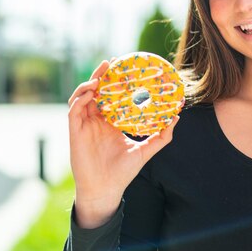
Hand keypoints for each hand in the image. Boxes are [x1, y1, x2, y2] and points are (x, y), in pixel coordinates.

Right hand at [68, 60, 177, 227]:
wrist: (107, 189)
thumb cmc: (124, 172)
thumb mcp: (146, 150)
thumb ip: (161, 136)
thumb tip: (177, 118)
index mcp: (110, 123)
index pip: (111, 97)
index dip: (115, 82)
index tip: (125, 67)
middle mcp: (96, 121)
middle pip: (96, 92)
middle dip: (102, 75)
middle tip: (112, 61)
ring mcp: (84, 126)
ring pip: (82, 97)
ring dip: (89, 83)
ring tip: (101, 73)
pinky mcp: (75, 132)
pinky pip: (74, 111)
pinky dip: (81, 98)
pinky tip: (91, 91)